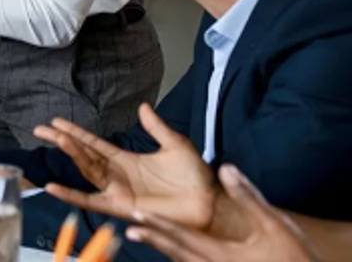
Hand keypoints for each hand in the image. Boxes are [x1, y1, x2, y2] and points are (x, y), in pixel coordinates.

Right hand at [36, 103, 216, 229]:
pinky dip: (71, 195)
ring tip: (55, 140)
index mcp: (126, 159)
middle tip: (41, 129)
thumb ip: (156, 127)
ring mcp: (117, 190)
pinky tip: (53, 187)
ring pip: (86, 170)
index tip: (55, 121)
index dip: (75, 132)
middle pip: (83, 154)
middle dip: (63, 141)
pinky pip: (91, 200)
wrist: (209, 202)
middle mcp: (117, 174)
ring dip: (72, 155)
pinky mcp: (120, 206)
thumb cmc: (196, 177)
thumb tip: (143, 106)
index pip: (94, 143)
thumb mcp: (175, 144)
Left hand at [127, 165, 318, 261]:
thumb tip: (226, 168)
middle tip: (129, 229)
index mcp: (220, 254)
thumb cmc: (292, 255)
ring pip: (184, 261)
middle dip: (153, 239)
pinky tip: (179, 252)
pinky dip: (182, 257)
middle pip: (176, 252)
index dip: (158, 226)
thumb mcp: (272, 223)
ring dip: (165, 248)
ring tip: (147, 236)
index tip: (137, 217)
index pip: (181, 237)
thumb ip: (246, 195)